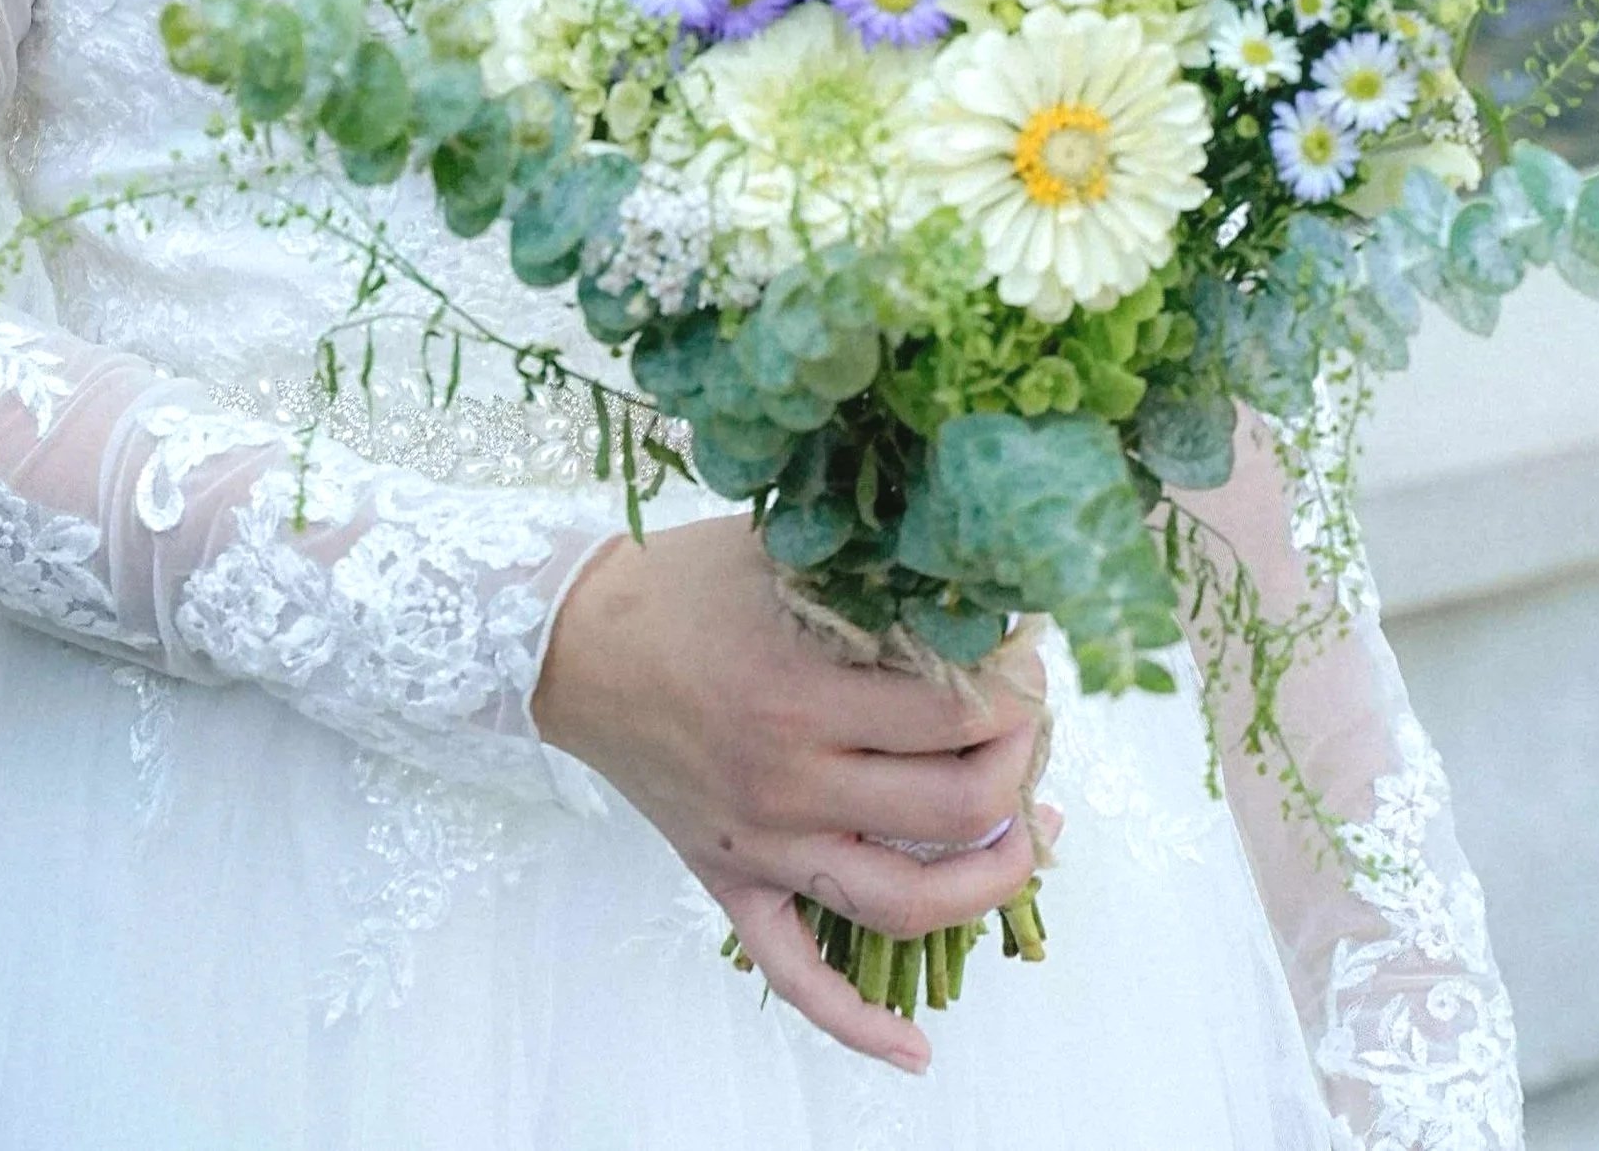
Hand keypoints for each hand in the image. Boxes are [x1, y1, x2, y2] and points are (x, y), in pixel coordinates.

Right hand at [533, 516, 1051, 1071]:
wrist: (572, 639)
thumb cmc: (681, 584)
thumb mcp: (781, 550)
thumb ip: (873, 570)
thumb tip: (976, 579)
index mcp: (803, 694)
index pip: (960, 716)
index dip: (1016, 689)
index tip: (1026, 659)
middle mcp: (789, 782)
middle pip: (957, 807)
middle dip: (1018, 763)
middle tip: (1025, 724)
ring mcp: (762, 844)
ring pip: (907, 901)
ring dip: (991, 880)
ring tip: (1027, 836)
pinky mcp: (731, 881)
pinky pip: (797, 974)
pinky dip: (859, 1024)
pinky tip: (918, 1047)